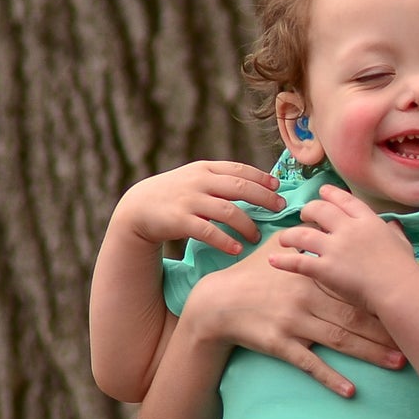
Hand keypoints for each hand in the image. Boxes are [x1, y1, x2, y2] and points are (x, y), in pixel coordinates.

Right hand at [115, 160, 281, 254]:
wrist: (138, 207)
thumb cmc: (175, 195)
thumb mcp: (196, 179)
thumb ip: (221, 181)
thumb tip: (259, 187)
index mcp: (205, 169)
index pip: (239, 169)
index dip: (261, 178)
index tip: (278, 187)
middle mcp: (199, 181)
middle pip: (240, 188)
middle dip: (264, 198)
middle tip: (280, 209)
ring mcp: (189, 200)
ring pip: (228, 211)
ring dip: (247, 225)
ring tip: (256, 237)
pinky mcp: (179, 220)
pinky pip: (207, 231)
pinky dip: (224, 240)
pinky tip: (236, 249)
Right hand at [186, 241, 403, 397]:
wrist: (217, 303)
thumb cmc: (254, 274)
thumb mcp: (279, 248)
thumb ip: (308, 236)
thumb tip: (330, 215)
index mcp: (312, 273)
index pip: (355, 287)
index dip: (383, 297)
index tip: (410, 304)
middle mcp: (306, 297)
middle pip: (355, 315)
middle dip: (386, 329)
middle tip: (415, 339)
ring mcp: (293, 322)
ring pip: (339, 339)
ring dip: (370, 353)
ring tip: (398, 363)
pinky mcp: (280, 344)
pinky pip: (309, 364)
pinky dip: (330, 377)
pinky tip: (350, 390)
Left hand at [268, 186, 418, 309]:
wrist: (398, 290)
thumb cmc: (404, 270)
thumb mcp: (402, 244)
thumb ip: (394, 233)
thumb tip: (393, 226)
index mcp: (368, 221)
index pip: (345, 200)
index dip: (331, 195)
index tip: (322, 192)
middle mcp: (348, 229)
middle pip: (320, 210)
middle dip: (308, 210)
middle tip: (303, 215)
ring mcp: (335, 248)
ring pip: (303, 234)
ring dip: (290, 234)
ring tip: (284, 238)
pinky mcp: (325, 268)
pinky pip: (298, 261)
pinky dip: (283, 260)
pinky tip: (273, 260)